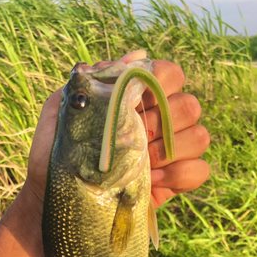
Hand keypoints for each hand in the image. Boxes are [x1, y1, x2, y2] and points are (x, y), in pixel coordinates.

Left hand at [26, 50, 209, 210]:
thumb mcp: (64, 111)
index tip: (136, 100)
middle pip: (190, 106)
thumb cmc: (56, 153)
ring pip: (200, 136)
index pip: (170, 74)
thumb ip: (95, 80)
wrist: (55, 199)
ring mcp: (169, 153)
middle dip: (165, 122)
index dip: (161, 81)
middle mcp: (158, 122)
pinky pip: (200, 171)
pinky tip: (153, 181)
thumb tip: (136, 58)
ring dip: (172, 150)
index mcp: (136, 101)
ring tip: (142, 165)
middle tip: (135, 138)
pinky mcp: (174, 181)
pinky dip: (180, 174)